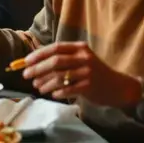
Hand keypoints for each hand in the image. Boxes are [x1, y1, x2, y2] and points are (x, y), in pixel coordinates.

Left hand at [21, 41, 141, 105]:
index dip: (38, 54)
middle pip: (55, 61)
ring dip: (45, 83)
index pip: (55, 48)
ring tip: (38, 87)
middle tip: (26, 76)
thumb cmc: (93, 73)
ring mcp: (88, 72)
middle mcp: (84, 58)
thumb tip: (33, 63)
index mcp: (80, 48)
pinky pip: (68, 89)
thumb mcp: (80, 60)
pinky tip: (53, 94)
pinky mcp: (90, 86)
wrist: (118, 87)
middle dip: (37, 69)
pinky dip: (57, 92)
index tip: (26, 62)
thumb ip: (61, 59)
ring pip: (60, 77)